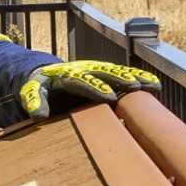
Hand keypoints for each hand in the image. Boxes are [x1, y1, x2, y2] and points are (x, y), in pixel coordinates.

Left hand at [20, 61, 159, 118]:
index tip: (109, 97)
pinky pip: (122, 74)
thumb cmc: (40, 86)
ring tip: (151, 86)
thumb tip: (37, 115)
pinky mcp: (104, 74)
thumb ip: (34, 102)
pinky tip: (153, 85)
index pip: (82, 81)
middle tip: (135, 87)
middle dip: (119, 79)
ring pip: (117, 72)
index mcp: (66, 75)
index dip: (96, 88)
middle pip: (103, 73)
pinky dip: (137, 77)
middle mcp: (84, 69)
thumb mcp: (32, 92)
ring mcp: (96, 70)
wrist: (45, 74)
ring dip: (134, 78)